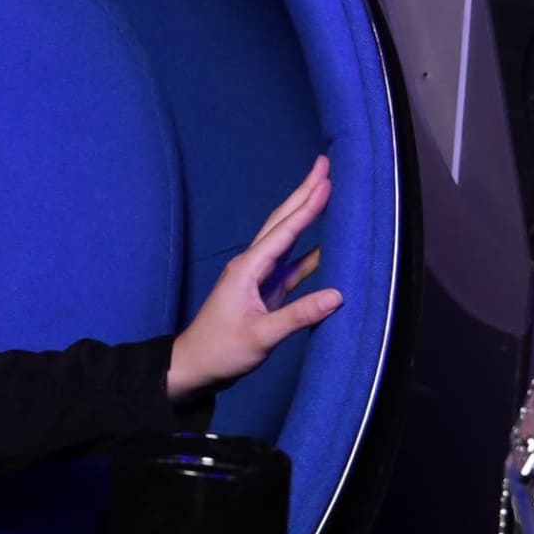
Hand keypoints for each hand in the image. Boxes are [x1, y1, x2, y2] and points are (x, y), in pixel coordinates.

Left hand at [168, 155, 341, 396]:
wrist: (195, 367)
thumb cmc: (221, 350)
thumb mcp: (261, 336)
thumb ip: (298, 315)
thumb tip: (338, 295)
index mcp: (248, 269)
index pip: (284, 230)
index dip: (307, 205)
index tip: (326, 180)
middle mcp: (252, 266)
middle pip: (283, 223)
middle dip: (304, 194)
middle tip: (324, 166)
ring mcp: (259, 278)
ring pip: (287, 240)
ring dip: (307, 217)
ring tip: (327, 193)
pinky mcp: (265, 292)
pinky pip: (291, 266)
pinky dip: (310, 254)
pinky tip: (328, 246)